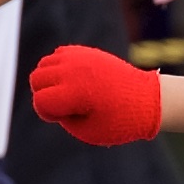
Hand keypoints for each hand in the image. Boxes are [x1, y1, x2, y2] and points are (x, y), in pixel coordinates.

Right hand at [29, 45, 164, 147]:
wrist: (146, 100)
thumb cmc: (119, 121)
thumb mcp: (88, 131)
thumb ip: (62, 117)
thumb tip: (48, 100)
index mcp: (75, 92)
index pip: (40, 101)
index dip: (48, 114)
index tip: (66, 118)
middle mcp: (74, 70)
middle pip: (36, 79)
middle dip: (44, 95)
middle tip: (66, 106)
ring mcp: (79, 57)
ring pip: (44, 65)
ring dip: (50, 81)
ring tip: (68, 93)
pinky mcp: (85, 51)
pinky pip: (57, 55)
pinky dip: (59, 68)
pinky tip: (73, 81)